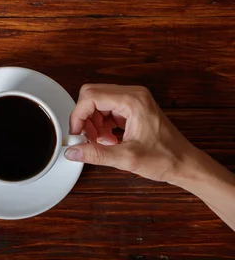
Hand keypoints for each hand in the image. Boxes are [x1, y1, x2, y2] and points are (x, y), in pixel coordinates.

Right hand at [64, 84, 198, 183]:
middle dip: (84, 117)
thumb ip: (96, 154)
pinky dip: (102, 124)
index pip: (91, 97)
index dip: (78, 115)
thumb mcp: (127, 159)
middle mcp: (133, 95)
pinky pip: (107, 110)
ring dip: (93, 122)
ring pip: (98, 103)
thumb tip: (72, 151)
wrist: (186, 164)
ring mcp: (133, 101)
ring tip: (99, 142)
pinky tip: (107, 140)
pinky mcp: (133, 109)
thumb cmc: (166, 159)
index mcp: (133, 100)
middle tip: (86, 138)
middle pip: (92, 95)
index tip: (75, 133)